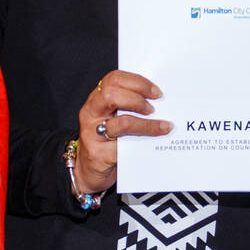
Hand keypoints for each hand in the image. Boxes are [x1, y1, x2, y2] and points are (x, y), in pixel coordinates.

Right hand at [74, 71, 170, 194]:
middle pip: (111, 94)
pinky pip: (124, 146)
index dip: (137, 82)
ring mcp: (92, 134)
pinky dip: (142, 143)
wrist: (88, 171)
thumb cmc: (106, 141)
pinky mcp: (99, 154)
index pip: (114, 79)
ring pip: (122, 122)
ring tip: (162, 126)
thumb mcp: (113, 118)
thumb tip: (161, 102)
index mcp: (96, 100)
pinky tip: (155, 142)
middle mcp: (90, 113)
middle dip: (138, 98)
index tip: (156, 92)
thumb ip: (128, 107)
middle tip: (153, 108)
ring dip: (147, 124)